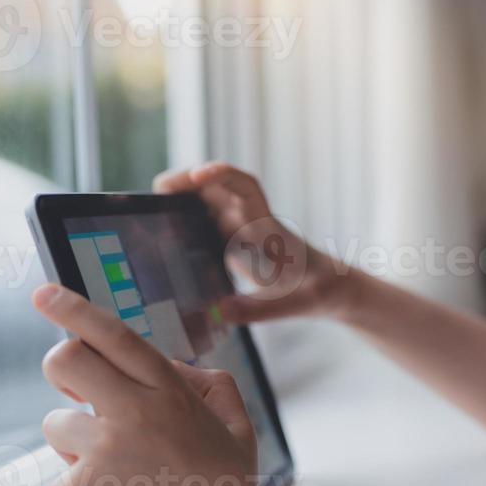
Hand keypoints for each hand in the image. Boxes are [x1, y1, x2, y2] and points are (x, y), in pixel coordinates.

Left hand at [34, 283, 261, 485]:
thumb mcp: (237, 425)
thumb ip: (208, 384)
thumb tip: (170, 366)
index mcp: (170, 392)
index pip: (113, 335)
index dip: (73, 309)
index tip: (43, 292)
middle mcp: (134, 411)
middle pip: (64, 361)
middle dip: (61, 368)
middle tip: (76, 390)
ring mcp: (105, 449)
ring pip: (56, 424)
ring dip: (78, 444)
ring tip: (121, 475)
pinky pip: (63, 477)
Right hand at [153, 162, 352, 323]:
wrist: (331, 287)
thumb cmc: (316, 292)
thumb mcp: (289, 306)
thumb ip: (255, 310)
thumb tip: (218, 311)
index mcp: (268, 230)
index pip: (245, 189)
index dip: (221, 175)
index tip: (199, 175)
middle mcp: (254, 221)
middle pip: (220, 185)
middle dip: (188, 181)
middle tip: (158, 192)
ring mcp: (244, 227)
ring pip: (211, 199)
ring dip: (185, 198)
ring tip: (155, 210)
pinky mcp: (237, 237)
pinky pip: (209, 218)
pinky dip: (187, 218)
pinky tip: (166, 232)